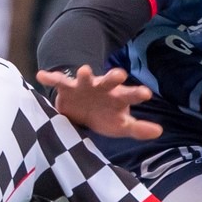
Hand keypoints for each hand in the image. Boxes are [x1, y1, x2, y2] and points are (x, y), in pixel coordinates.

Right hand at [36, 66, 161, 139]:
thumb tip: (159, 131)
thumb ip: (138, 128)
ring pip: (84, 78)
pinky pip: (58, 81)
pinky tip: (41, 75)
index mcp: (117, 97)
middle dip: (113, 77)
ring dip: (84, 74)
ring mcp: (84, 86)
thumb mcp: (120, 124)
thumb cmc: (104, 116)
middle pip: (109, 81)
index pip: (129, 95)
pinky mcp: (66, 88)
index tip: (146, 93)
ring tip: (84, 70)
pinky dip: (50, 77)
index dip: (136, 94)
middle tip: (120, 74)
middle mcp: (102, 88)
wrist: (81, 109)